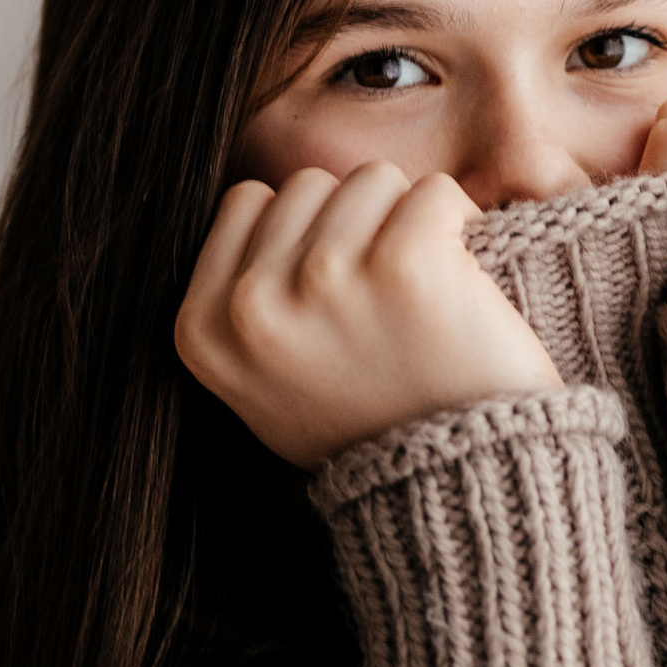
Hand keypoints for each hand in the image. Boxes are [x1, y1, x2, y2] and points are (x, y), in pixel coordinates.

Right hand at [175, 161, 561, 468]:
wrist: (460, 486)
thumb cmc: (373, 431)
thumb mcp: (267, 386)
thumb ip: (243, 306)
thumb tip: (256, 206)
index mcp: (203, 328)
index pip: (248, 202)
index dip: (306, 233)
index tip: (341, 290)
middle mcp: (253, 304)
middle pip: (310, 184)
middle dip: (356, 225)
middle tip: (390, 301)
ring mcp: (325, 278)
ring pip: (373, 180)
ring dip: (410, 223)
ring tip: (424, 300)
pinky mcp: (404, 262)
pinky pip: (437, 192)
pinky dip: (462, 228)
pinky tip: (464, 288)